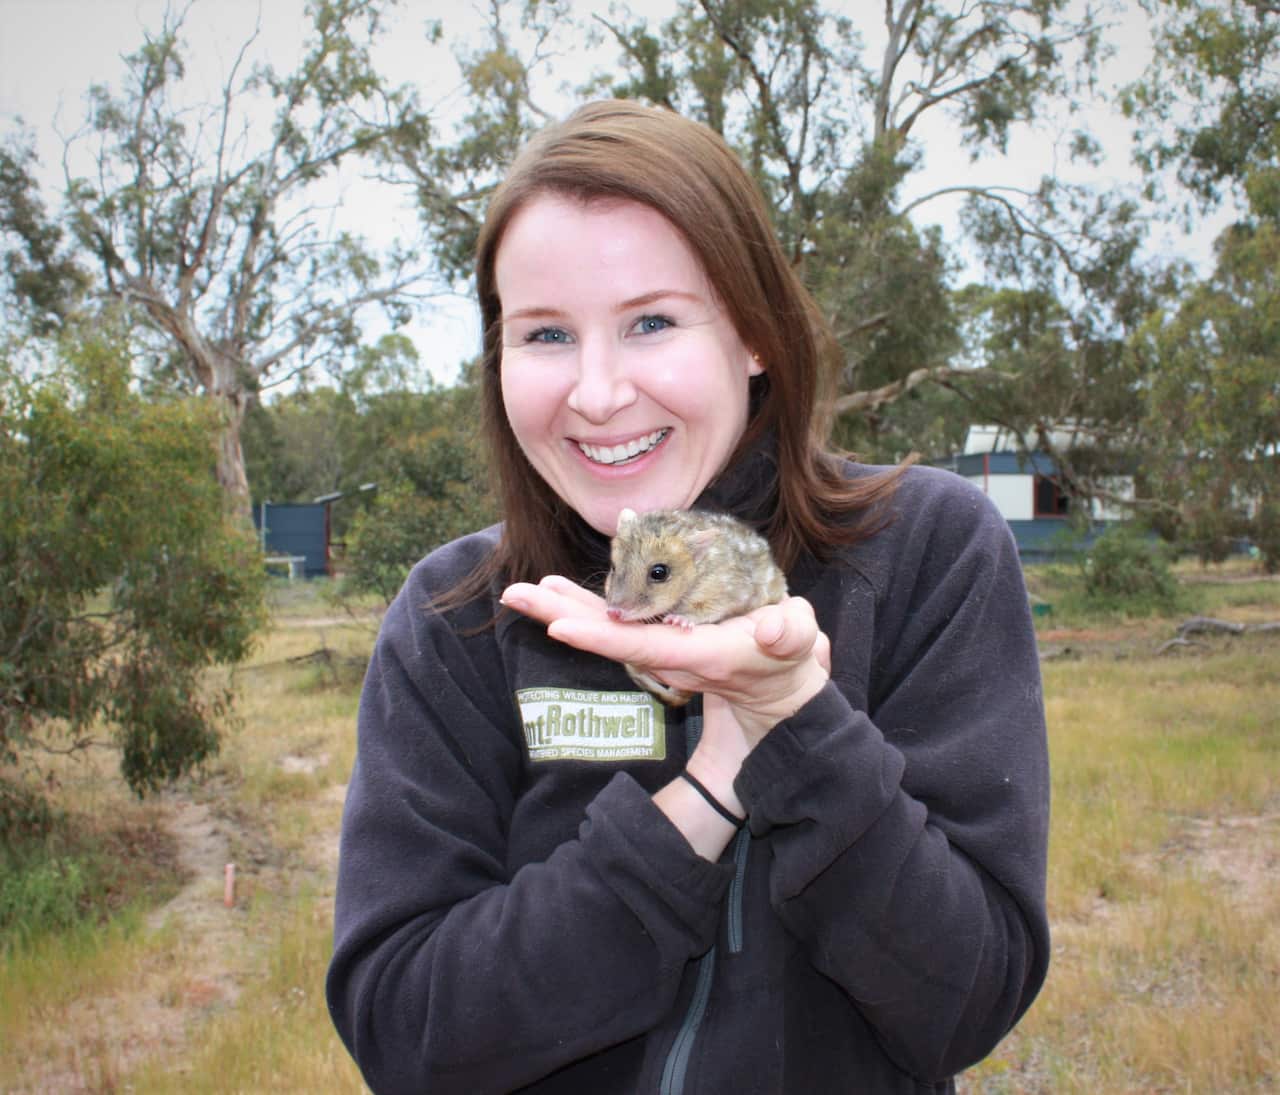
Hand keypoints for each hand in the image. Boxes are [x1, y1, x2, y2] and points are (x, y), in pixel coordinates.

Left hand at [501, 576, 829, 747]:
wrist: (779, 690)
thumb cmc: (792, 657)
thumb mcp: (801, 643)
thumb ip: (792, 635)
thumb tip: (778, 631)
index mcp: (700, 655)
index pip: (643, 646)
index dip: (602, 637)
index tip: (559, 626)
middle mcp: (670, 656)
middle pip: (609, 638)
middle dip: (560, 618)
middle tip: (514, 596)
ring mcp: (660, 649)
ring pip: (605, 629)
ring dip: (561, 609)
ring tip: (520, 592)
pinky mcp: (658, 637)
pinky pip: (615, 622)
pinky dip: (583, 606)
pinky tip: (553, 590)